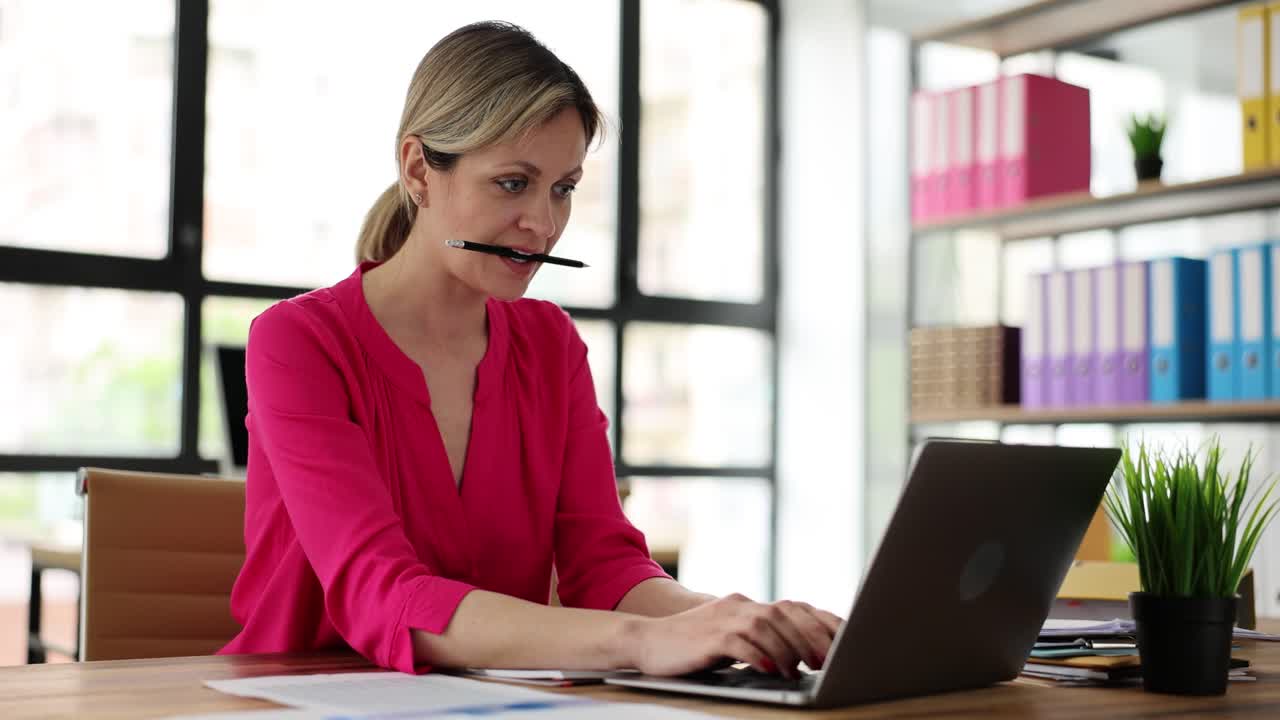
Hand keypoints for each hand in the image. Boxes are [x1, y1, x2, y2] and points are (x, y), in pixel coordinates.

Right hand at [627, 593, 843, 677]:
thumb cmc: (693, 646)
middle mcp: (739, 605)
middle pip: (784, 613)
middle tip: (827, 660)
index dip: (821, 621)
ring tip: (799, 671)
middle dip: (810, 637)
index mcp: (748, 604)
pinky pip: (738, 642)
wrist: (648, 642)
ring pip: (765, 625)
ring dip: (787, 649)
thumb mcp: (732, 638)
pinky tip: (771, 669)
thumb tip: (802, 653)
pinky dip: (758, 655)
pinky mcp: (708, 635)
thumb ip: (762, 639)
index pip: (794, 606)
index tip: (844, 640)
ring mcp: (722, 618)